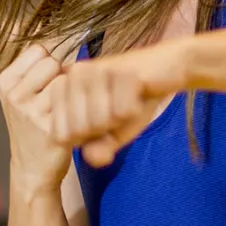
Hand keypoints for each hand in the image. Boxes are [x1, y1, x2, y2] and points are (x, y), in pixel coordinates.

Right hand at [0, 43, 73, 196]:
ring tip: (71, 110)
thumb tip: (57, 27)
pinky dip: (87, 110)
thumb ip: (33, 66)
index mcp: (5, 82)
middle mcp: (14, 96)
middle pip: (54, 63)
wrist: (32, 169)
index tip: (48, 85)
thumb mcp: (21, 94)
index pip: (40, 50)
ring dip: (76, 93)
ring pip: (68, 81)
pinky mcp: (52, 130)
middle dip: (63, 77)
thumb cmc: (32, 124)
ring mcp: (31, 114)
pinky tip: (83, 120)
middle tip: (61, 100)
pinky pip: (79, 105)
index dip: (51, 65)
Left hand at [47, 43, 187, 167]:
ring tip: (127, 99)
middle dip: (104, 128)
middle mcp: (72, 76)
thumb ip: (99, 148)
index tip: (102, 119)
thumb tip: (92, 158)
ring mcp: (94, 69)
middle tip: (117, 107)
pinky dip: (135, 109)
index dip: (87, 138)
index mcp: (61, 91)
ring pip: (99, 121)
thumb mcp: (113, 134)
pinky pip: (122, 111)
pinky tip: (138, 92)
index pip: (62, 136)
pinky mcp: (117, 68)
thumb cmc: (133, 102)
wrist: (164, 72)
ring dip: (120, 118)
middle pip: (80, 130)